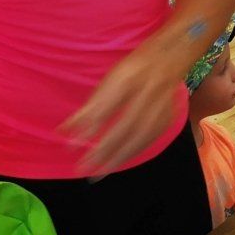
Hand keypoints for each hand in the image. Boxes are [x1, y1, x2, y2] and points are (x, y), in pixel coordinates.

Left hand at [62, 44, 188, 175]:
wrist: (168, 60)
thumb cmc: (132, 71)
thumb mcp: (109, 82)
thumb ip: (91, 107)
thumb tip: (66, 130)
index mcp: (129, 79)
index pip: (107, 107)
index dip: (91, 128)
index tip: (73, 146)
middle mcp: (147, 92)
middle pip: (125, 126)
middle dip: (104, 149)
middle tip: (85, 168)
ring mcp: (161, 105)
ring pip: (139, 136)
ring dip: (118, 157)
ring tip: (100, 173)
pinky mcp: (168, 118)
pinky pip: (149, 139)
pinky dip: (133, 152)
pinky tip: (120, 161)